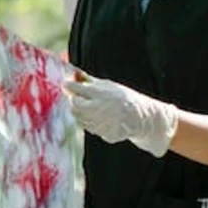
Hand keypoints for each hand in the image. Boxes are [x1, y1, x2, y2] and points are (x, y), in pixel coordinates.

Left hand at [64, 72, 179, 157]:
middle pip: (74, 106)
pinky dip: (92, 123)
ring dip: (82, 113)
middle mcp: (98, 109)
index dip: (68, 86)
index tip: (66, 85)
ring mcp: (100, 123)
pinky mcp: (103, 134)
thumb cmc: (123, 97)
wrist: (141, 117)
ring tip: (94, 109)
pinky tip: (102, 118)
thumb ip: (90, 81)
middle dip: (74, 102)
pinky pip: (90, 128)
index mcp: (100, 94)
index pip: (75, 89)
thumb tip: (74, 74)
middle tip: (79, 99)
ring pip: (80, 119)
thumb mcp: (109, 85)